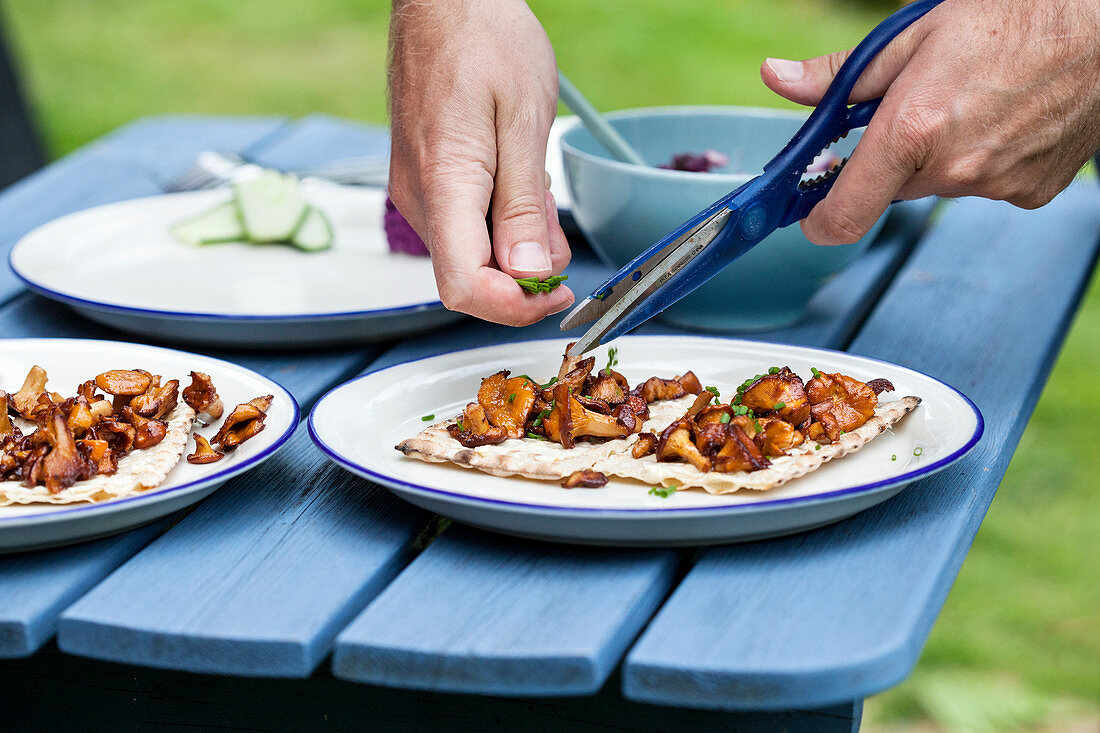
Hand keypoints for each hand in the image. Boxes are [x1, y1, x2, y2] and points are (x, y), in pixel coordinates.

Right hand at [388, 0, 571, 325]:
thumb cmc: (484, 38)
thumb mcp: (523, 120)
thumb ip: (524, 205)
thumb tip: (530, 273)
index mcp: (444, 184)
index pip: (465, 287)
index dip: (516, 307)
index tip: (557, 293)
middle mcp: (419, 197)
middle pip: (469, 278)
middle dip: (524, 271)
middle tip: (557, 226)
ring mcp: (416, 190)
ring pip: (469, 253)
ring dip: (514, 244)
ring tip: (538, 188)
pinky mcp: (423, 180)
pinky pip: (462, 225)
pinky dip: (498, 222)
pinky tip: (517, 183)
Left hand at [761, 0, 1099, 244]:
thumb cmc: (1014, 18)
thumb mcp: (910, 36)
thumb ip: (839, 75)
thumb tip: (778, 80)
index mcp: (913, 131)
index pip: (845, 214)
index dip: (819, 221)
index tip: (812, 215)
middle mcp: (954, 169)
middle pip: (892, 188)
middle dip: (891, 159)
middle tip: (917, 111)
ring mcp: (996, 186)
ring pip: (939, 185)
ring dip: (940, 156)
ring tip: (972, 103)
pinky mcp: (1030, 192)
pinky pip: (984, 187)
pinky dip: (984, 161)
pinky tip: (1004, 120)